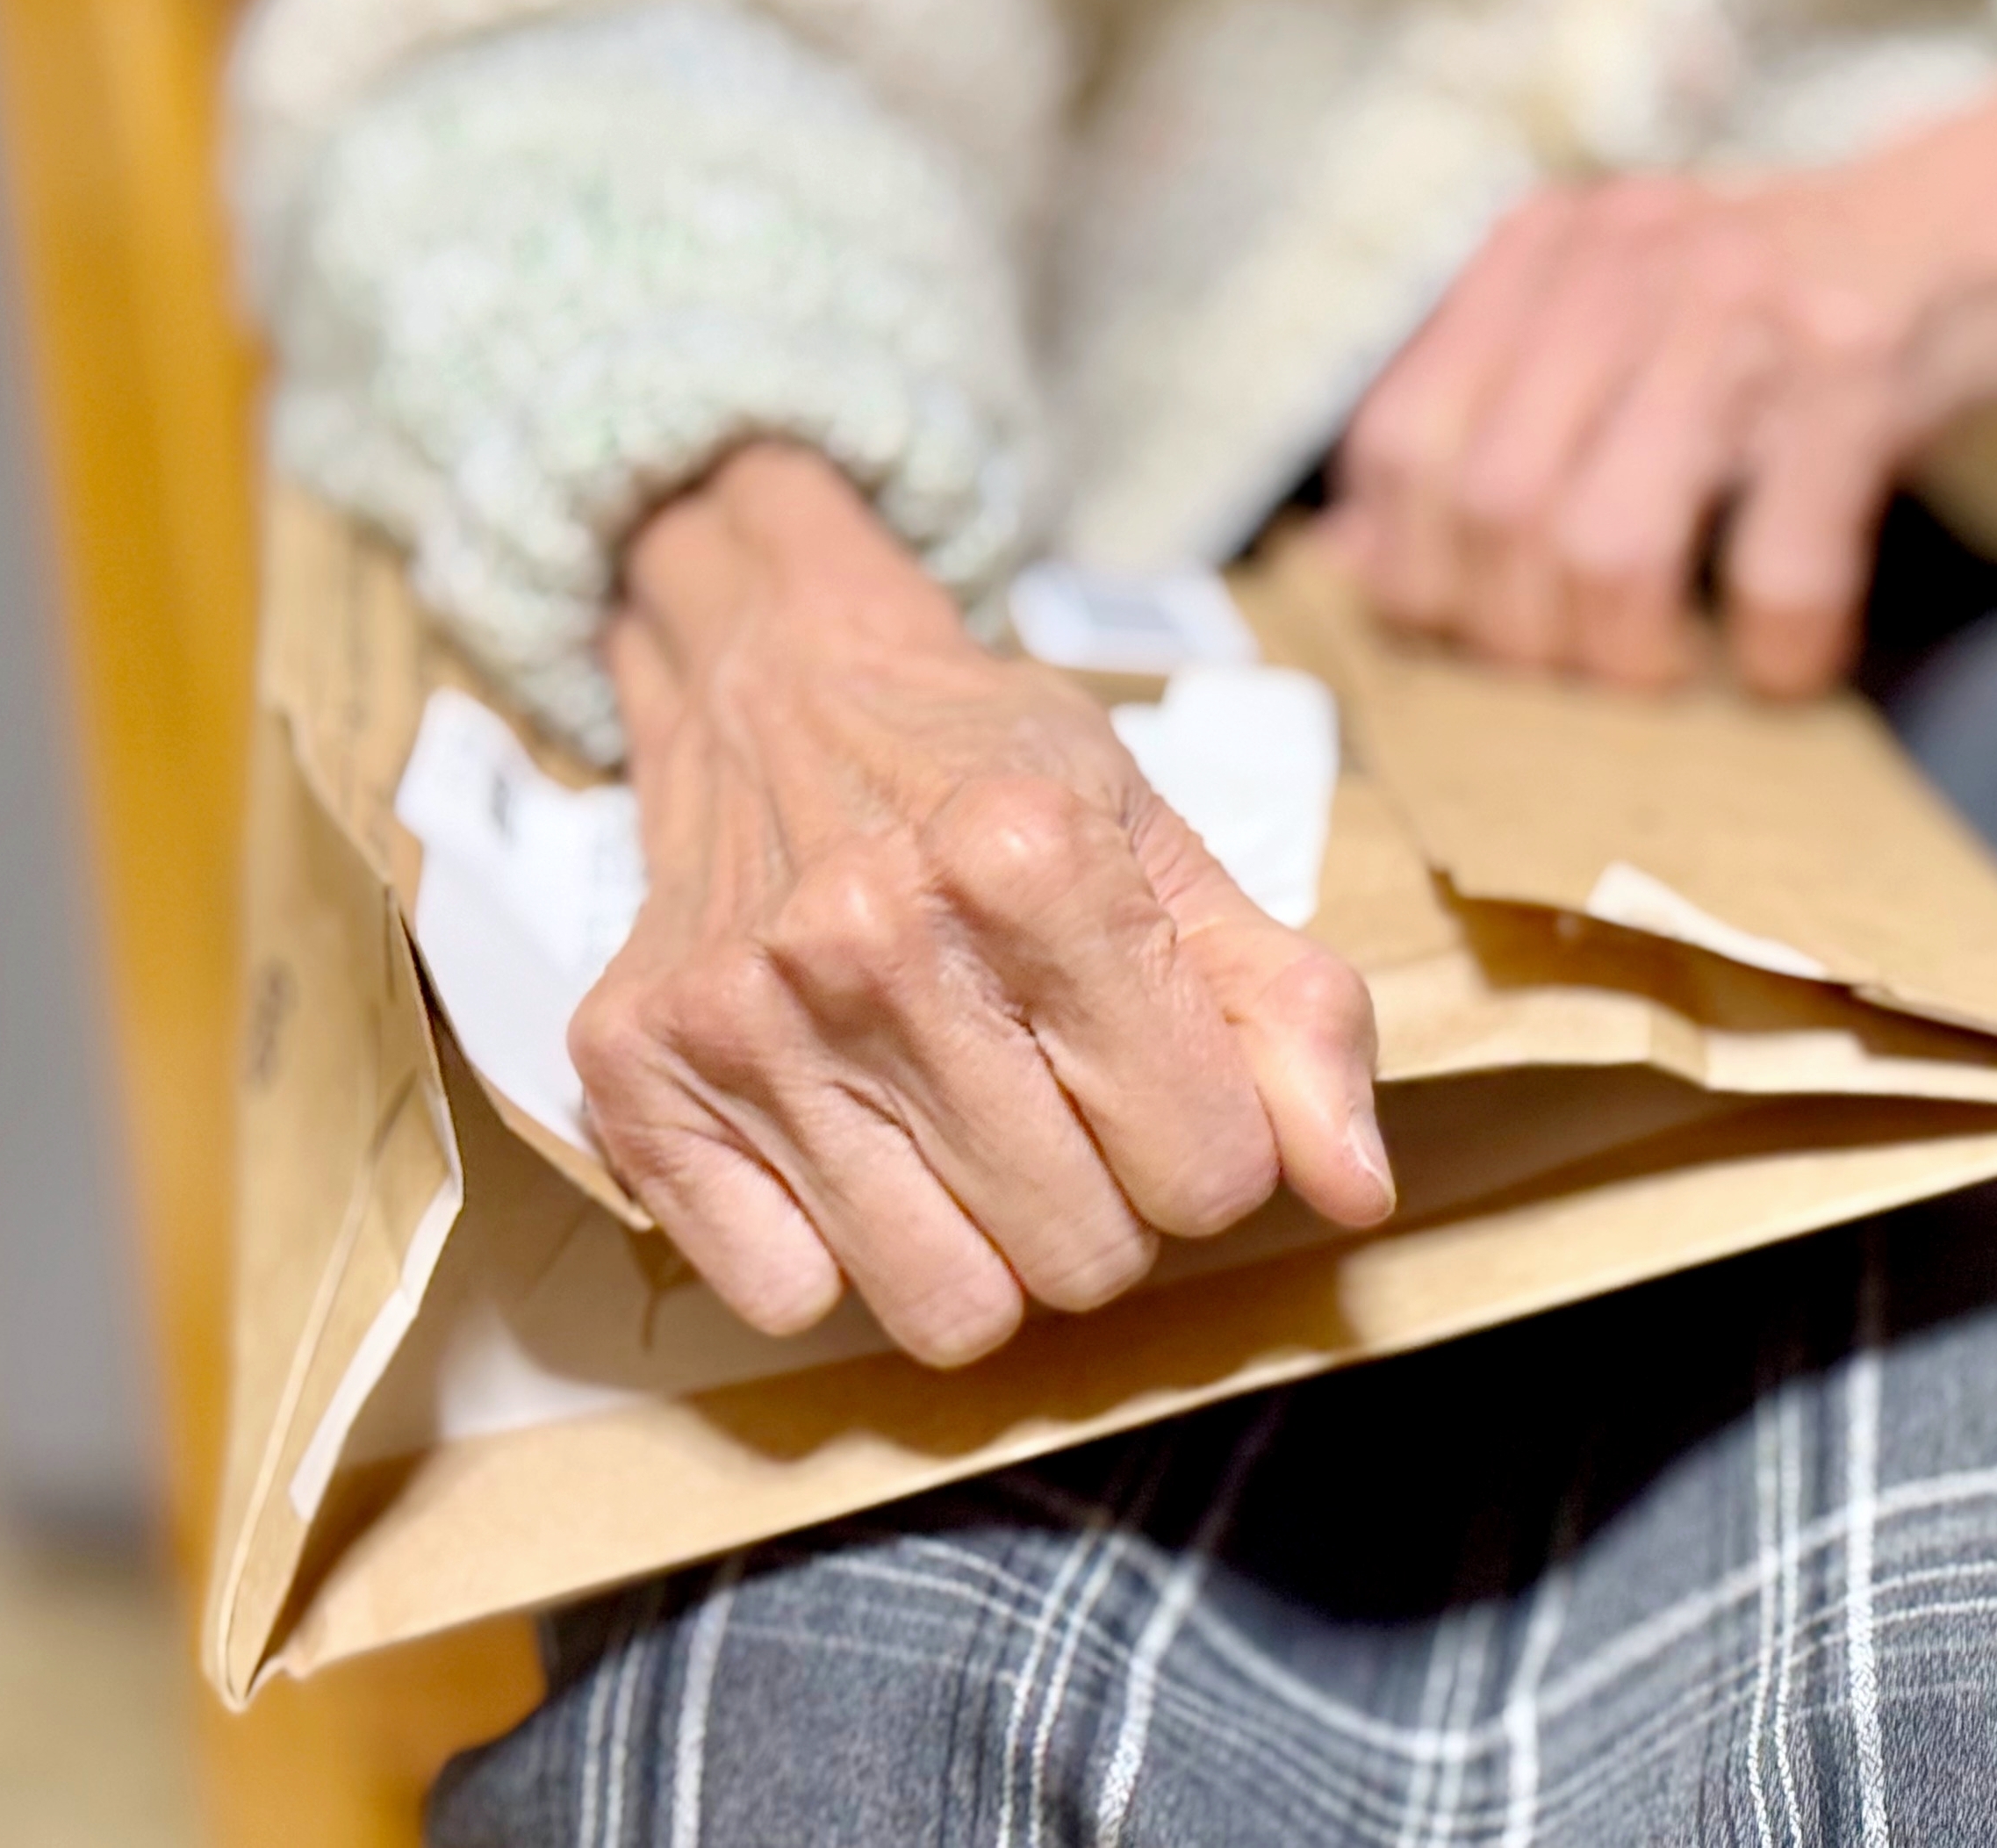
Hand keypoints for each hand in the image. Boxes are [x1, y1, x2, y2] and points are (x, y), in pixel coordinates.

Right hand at [569, 443, 1391, 1364]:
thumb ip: (1292, 1017)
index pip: (1210, 1167)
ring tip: (971, 1143)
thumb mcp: (1171, 852)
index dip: (1217, 1156)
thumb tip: (1360, 1190)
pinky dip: (836, 1255)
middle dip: (1109, 1213)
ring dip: (986, 1256)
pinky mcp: (636, 1071)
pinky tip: (851, 1143)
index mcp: (1032, 858)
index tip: (1170, 1093)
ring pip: (945, 1309)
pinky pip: (786, 1298)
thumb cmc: (991, 779)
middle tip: (1066, 1115)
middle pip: (1084, 1256)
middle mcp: (873, 932)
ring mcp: (743, 1010)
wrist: (776, 686)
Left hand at [1328, 48, 1996, 694]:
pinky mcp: (1856, 372)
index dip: (1410, 570)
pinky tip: (1788, 665)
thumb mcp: (1625, 313)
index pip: (1402, 436)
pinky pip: (1778, 568)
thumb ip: (1494, 411)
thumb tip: (1357, 555)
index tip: (1464, 634)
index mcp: (1548, 249)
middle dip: (1518, 639)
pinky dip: (1776, 652)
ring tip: (1667, 679)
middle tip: (1577, 680)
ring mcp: (1744, 313)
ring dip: (1627, 657)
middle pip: (1492, 509)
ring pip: (1605, 546)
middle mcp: (1625, 264)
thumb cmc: (1797, 294)